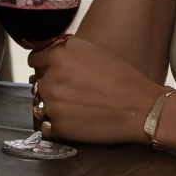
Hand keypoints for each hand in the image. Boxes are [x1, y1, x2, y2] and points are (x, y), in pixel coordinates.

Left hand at [30, 38, 162, 144]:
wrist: (140, 108)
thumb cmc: (122, 76)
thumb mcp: (94, 50)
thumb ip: (67, 48)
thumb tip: (50, 51)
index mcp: (58, 57)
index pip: (34, 60)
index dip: (43, 64)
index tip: (51, 69)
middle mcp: (51, 80)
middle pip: (38, 82)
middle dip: (50, 84)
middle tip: (70, 89)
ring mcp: (53, 105)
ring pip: (41, 103)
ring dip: (53, 104)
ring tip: (74, 106)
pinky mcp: (60, 127)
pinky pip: (47, 125)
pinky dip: (55, 124)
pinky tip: (72, 120)